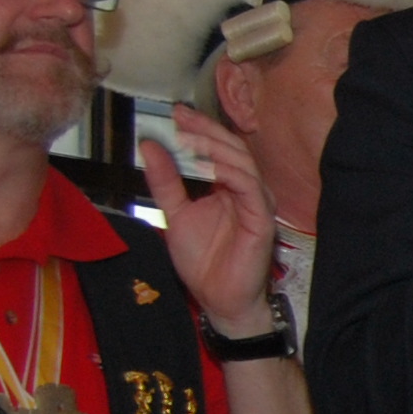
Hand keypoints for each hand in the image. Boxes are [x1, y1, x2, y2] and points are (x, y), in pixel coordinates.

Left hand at [137, 104, 279, 343]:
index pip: (218, 149)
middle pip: (232, 149)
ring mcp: (256, 204)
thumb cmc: (204, 261)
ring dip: (216, 149)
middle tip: (182, 119)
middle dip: (206, 131)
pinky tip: (210, 168)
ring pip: (242, 163)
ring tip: (190, 140)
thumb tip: (150, 146)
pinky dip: (231, 174)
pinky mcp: (262, 220)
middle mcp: (246, 190)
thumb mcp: (174, 214)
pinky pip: (250, 189)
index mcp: (227, 186)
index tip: (176, 114)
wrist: (218, 299)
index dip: (199, 129)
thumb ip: (165, 181)